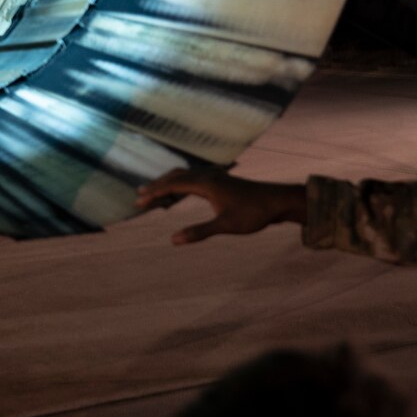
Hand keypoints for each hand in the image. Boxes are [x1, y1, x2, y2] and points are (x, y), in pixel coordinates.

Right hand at [136, 168, 306, 245]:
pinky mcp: (221, 181)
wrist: (278, 201)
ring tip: (155, 194)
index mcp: (206, 184)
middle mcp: (208, 176)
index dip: (154, 192)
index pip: (172, 185)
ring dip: (168, 183)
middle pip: (175, 177)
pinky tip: (180, 193)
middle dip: (157, 186)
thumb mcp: (225, 226)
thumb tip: (173, 240)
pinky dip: (180, 184)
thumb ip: (199, 232)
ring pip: (185, 175)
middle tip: (139, 196)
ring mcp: (215, 177)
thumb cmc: (253, 213)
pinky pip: (193, 178)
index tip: (139, 201)